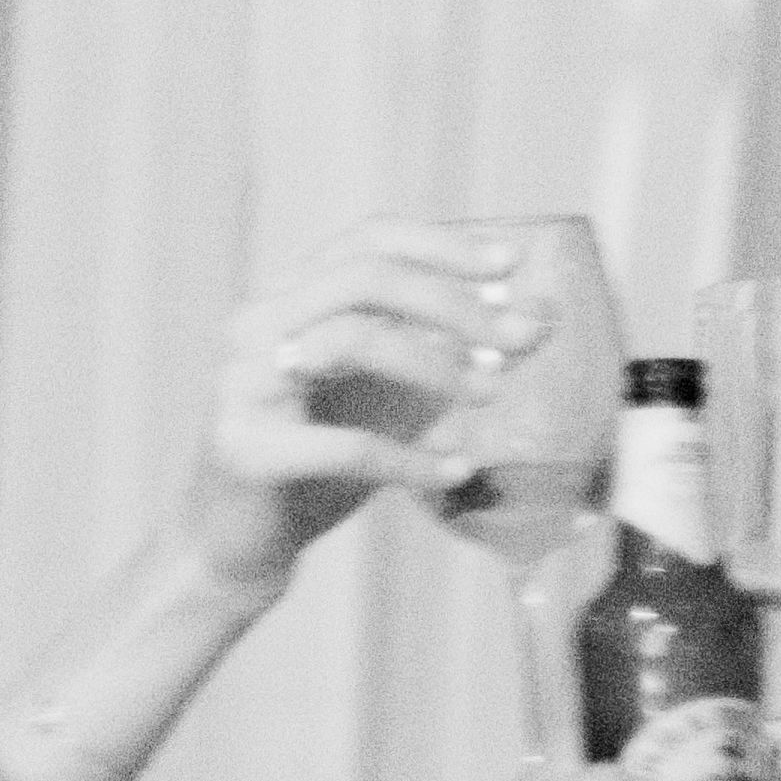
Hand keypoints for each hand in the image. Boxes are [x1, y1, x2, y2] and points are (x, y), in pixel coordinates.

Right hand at [175, 219, 542, 599]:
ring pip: (351, 342)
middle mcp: (259, 323)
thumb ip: (457, 356)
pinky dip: (414, 458)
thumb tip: (539, 319)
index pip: (367, 240)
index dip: (441, 245)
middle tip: (517, 338)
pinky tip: (459, 471)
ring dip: (438, 366)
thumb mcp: (400, 398)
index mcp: (291, 298)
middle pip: (364, 278)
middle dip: (452, 303)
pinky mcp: (248, 449)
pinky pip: (347, 445)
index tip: (511, 264)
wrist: (242, 540)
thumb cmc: (323, 459)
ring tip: (492, 393)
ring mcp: (243, 382)